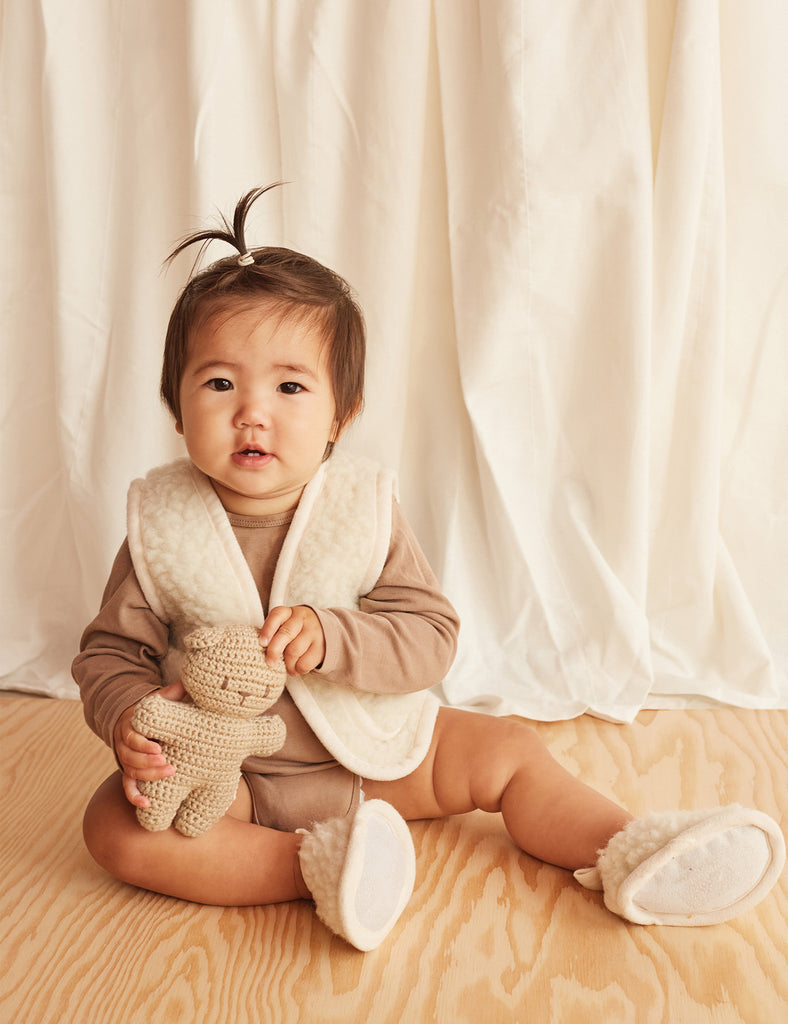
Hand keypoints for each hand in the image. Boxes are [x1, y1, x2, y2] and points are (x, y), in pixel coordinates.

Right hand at [114, 680, 184, 807]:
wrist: (135, 721)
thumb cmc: (152, 711)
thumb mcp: (160, 699)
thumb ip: (172, 692)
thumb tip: (188, 680)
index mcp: (130, 725)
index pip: (132, 737)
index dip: (144, 744)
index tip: (159, 748)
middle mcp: (124, 743)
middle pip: (130, 757)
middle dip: (148, 762)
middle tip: (169, 765)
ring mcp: (125, 758)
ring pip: (131, 771)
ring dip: (148, 776)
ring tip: (169, 774)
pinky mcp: (128, 771)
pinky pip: (127, 786)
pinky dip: (135, 796)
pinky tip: (147, 805)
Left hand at [260, 605, 325, 676]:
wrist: (325, 631)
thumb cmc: (295, 631)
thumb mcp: (285, 625)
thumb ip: (273, 634)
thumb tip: (261, 651)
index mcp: (288, 612)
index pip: (277, 615)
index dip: (268, 629)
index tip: (262, 643)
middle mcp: (301, 619)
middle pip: (286, 634)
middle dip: (274, 650)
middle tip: (270, 663)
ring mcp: (313, 632)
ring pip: (294, 651)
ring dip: (288, 663)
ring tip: (287, 667)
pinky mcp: (321, 647)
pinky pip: (305, 662)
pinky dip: (297, 669)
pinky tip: (296, 668)